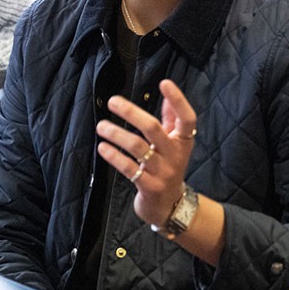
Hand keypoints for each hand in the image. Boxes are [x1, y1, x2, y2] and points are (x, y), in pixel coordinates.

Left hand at [97, 79, 197, 226]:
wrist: (170, 207)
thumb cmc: (168, 167)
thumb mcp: (174, 145)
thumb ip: (172, 121)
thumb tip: (168, 96)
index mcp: (183, 142)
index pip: (187, 119)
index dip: (178, 100)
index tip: (164, 83)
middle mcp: (175, 155)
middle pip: (153, 128)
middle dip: (131, 113)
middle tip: (113, 101)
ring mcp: (162, 172)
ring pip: (137, 147)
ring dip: (116, 134)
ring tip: (101, 126)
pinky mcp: (149, 187)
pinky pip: (129, 169)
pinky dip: (114, 156)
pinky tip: (103, 147)